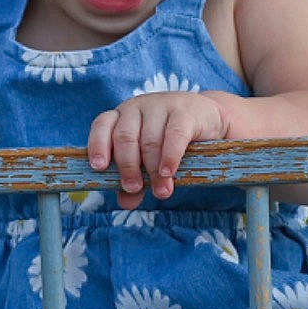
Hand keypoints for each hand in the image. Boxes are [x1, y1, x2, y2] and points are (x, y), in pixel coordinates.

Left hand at [87, 92, 229, 206]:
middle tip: (134, 188)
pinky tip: (169, 172)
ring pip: (150, 139)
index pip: (102, 125)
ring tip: (161, 191)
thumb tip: (126, 203)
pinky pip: (174, 135)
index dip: (98, 145)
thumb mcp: (150, 159)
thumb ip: (137, 179)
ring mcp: (161, 105)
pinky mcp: (185, 112)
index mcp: (122, 116)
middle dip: (128, 166)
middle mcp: (137, 107)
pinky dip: (170, 156)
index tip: (99, 167)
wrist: (209, 118)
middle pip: (125, 136)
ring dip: (153, 170)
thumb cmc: (171, 140)